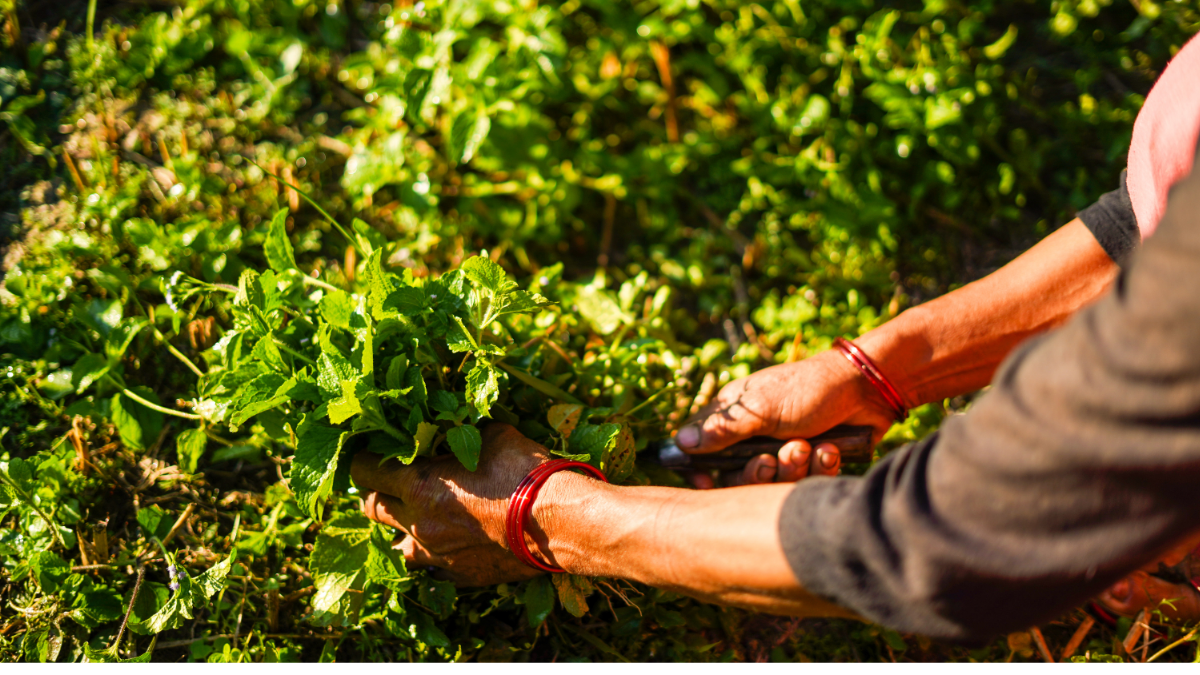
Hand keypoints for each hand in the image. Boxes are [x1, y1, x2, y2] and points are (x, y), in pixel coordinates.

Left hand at [350, 423, 552, 586]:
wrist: (559, 522)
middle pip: (372, 510)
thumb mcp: (492, 435)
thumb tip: (457, 427)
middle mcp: (418, 523)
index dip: (362, 461)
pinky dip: (433, 552)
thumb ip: (463, 436)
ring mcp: (436, 555)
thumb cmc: (525, 471)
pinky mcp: (457, 575)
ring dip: (402, 529)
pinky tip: (452, 538)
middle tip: (393, 482)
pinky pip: (431, 566)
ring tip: (421, 516)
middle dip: (377, 494)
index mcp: (419, 484)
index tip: (369, 454)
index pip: (364, 473)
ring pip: (396, 546)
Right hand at [676, 350, 895, 486]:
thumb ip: (722, 429)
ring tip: (810, 448)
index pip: (703, 448)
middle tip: (776, 460)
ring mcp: (785, 448)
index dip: (703, 469)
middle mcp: (756, 434)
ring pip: (774, 483)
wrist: (868, 391)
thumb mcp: (762, 409)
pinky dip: (819, 468)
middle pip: (738, 475)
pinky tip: (831, 450)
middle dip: (759, 473)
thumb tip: (679, 443)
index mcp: (736, 416)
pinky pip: (805, 483)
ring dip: (794, 470)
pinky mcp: (812, 461)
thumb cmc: (809, 390)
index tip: (707, 482)